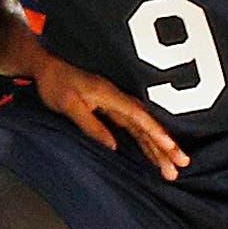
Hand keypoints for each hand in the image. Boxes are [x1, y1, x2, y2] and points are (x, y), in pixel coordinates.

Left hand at [31, 55, 189, 180]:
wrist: (46, 62)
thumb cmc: (55, 82)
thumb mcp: (68, 105)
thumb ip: (91, 124)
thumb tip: (113, 146)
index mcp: (109, 95)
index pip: (138, 116)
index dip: (155, 132)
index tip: (170, 146)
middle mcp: (118, 98)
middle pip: (147, 124)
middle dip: (165, 145)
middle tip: (181, 165)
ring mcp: (117, 102)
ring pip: (144, 127)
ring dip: (160, 146)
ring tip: (174, 166)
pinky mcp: (113, 106)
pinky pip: (136, 125)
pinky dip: (148, 139)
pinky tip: (157, 151)